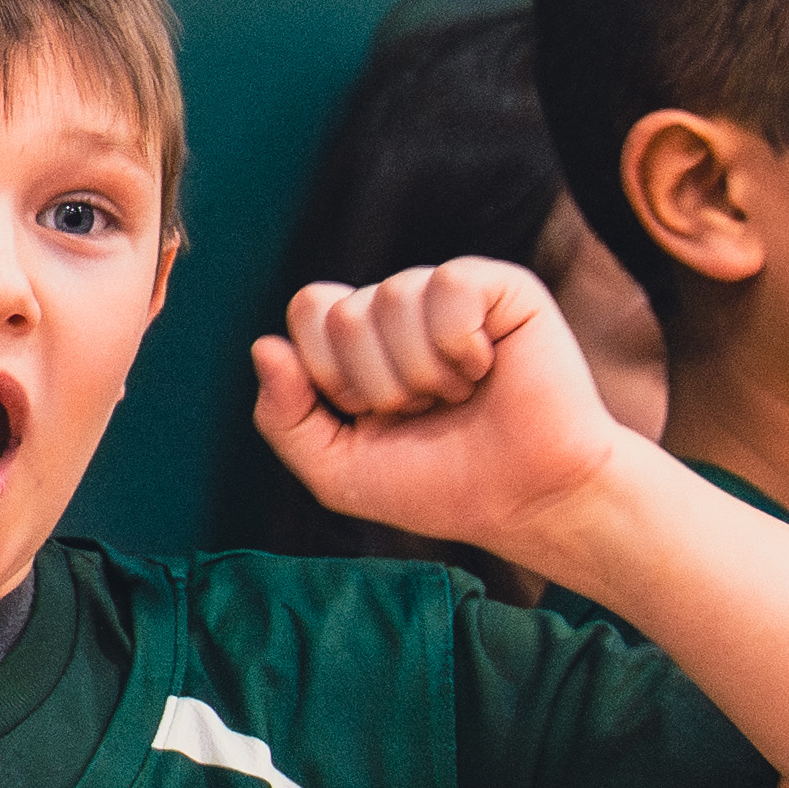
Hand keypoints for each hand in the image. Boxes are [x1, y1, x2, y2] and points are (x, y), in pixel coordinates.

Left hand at [248, 258, 630, 552]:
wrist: (524, 501)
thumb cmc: (437, 486)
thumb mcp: (337, 470)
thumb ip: (284, 418)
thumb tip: (264, 345)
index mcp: (357, 340)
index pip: (309, 310)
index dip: (329, 373)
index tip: (370, 415)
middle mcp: (399, 309)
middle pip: (341, 310)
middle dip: (376, 383)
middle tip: (423, 411)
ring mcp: (448, 293)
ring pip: (392, 297)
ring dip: (421, 373)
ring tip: (458, 397)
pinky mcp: (500, 287)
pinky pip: (448, 286)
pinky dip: (459, 344)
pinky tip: (486, 368)